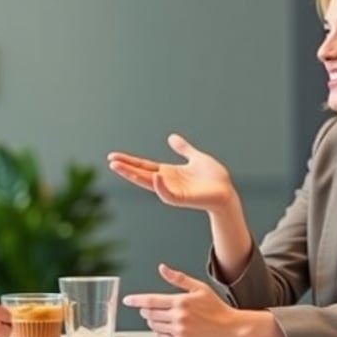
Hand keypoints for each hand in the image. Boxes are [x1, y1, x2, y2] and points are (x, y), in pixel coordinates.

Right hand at [107, 133, 236, 212]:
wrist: (226, 192)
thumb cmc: (214, 178)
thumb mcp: (196, 157)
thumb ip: (183, 149)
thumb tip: (171, 138)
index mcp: (168, 173)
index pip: (144, 166)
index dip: (129, 161)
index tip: (113, 156)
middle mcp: (167, 182)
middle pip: (141, 174)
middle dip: (125, 168)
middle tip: (110, 161)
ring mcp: (172, 191)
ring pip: (148, 184)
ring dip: (133, 176)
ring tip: (119, 167)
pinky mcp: (182, 199)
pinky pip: (167, 194)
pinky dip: (160, 187)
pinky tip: (154, 176)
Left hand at [123, 263, 235, 336]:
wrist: (229, 327)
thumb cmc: (215, 307)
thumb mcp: (198, 287)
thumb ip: (178, 278)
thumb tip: (162, 268)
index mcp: (181, 302)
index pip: (151, 300)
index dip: (136, 300)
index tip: (128, 300)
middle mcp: (178, 317)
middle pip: (150, 314)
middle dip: (147, 310)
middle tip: (151, 307)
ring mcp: (180, 331)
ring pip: (154, 326)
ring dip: (153, 321)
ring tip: (163, 317)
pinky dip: (161, 332)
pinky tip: (169, 327)